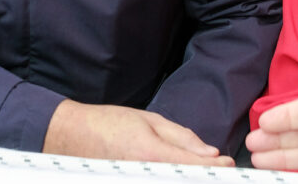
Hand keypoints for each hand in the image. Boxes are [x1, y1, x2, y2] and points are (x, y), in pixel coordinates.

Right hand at [43, 100, 234, 165]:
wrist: (69, 137)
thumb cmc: (108, 124)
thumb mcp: (148, 120)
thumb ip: (181, 137)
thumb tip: (210, 152)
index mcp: (151, 155)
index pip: (194, 167)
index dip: (216, 168)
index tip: (227, 164)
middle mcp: (144, 175)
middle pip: (185, 181)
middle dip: (204, 177)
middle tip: (220, 173)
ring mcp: (135, 181)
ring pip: (172, 182)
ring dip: (188, 178)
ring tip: (202, 173)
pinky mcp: (129, 183)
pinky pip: (157, 182)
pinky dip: (171, 178)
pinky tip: (179, 174)